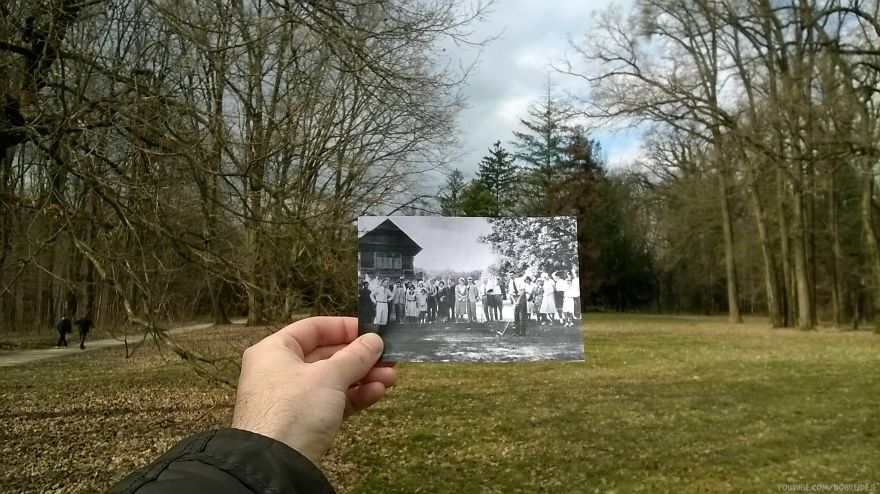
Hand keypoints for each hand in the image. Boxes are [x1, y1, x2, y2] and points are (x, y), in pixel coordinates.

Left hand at [231, 317, 396, 463]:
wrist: (276, 463)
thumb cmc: (295, 408)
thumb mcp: (329, 376)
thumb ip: (355, 356)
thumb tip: (375, 341)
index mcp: (275, 350)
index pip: (313, 328)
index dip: (344, 327)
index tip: (372, 332)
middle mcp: (281, 371)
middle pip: (326, 355)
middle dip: (360, 357)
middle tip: (389, 357)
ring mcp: (292, 399)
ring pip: (333, 380)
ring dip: (363, 377)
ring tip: (391, 378)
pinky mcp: (304, 422)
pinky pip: (333, 402)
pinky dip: (354, 396)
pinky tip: (377, 393)